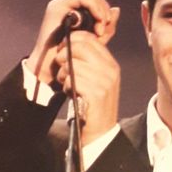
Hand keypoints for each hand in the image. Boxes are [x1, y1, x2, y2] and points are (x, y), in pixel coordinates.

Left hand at [27, 0, 120, 144]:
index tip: (62, 50)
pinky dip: (66, 85)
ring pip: (74, 64)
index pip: (89, 39)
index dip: (72, 40)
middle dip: (64, 54)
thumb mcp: (95, 79)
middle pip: (80, 47)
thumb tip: (69, 44)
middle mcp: (110, 70)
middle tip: (60, 66)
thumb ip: (88, 62)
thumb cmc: (92, 104)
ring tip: (65, 83)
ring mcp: (105, 82)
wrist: (100, 132)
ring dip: (63, 73)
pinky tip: (69, 92)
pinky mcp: (96, 93)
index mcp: (111, 64)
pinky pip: (73, 79)